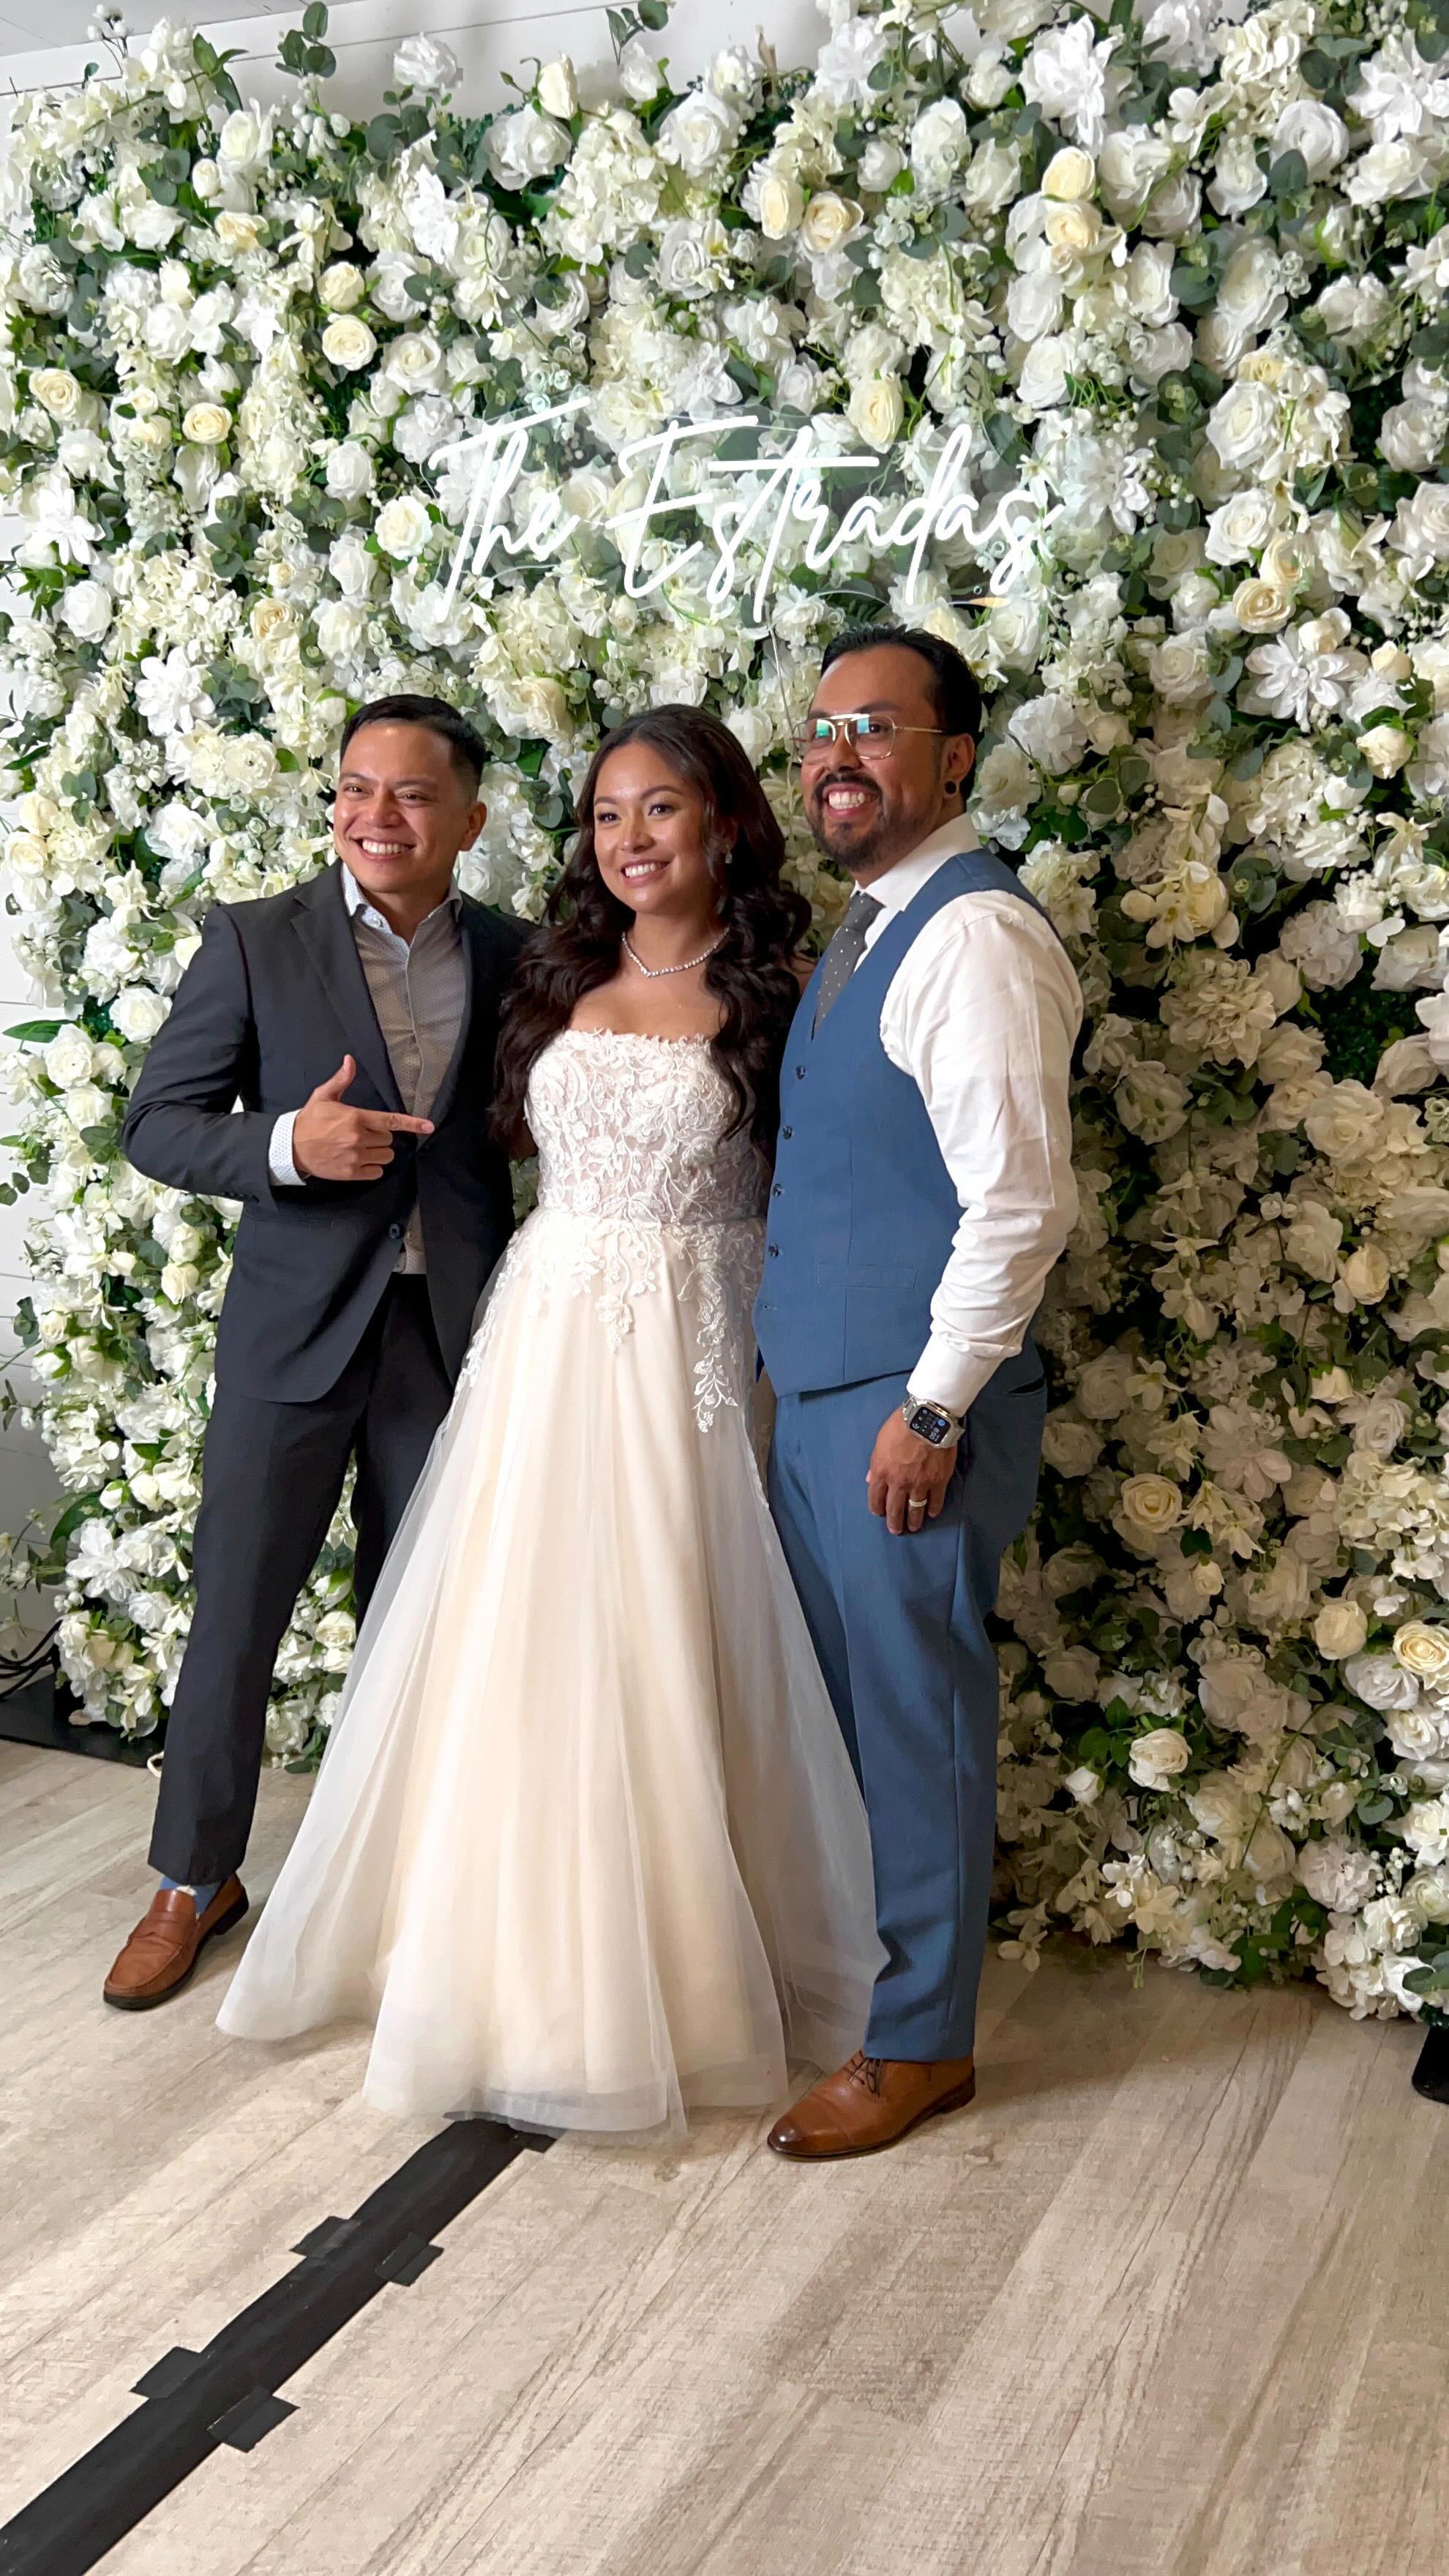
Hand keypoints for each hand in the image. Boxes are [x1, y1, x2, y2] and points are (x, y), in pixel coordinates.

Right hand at [291, 1055, 433, 1181]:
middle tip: (362, 1133)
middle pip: (388, 1139)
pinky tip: (359, 1160)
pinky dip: (372, 1167)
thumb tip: (350, 1060)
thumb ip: (341, 1080)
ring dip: (379, 1152)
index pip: (390, 1121)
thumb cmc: (309, 1120)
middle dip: (380, 1136)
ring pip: (386, 1156)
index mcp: (356, 1118)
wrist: (290, 1148)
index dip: (412, 1123)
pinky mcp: (351, 1173)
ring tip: (361, 1147)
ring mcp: (356, 1157)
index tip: (428, 1126)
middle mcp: (358, 1138)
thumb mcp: (323, 1096)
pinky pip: (376, 1172)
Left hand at [866, 1408, 958, 1535]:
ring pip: (915, 1509)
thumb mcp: (879, 1442)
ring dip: (913, 1521)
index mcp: (881, 1472)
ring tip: (913, 1527)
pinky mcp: (938, 1481)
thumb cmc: (900, 1425)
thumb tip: (870, 1479)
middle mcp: (899, 1482)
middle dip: (894, 1522)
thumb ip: (875, 1463)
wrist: (927, 1419)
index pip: (875, 1498)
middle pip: (894, 1509)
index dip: (877, 1509)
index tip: (880, 1514)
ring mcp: (920, 1484)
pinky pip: (935, 1501)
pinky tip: (932, 1513)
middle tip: (896, 1531)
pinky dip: (933, 1509)